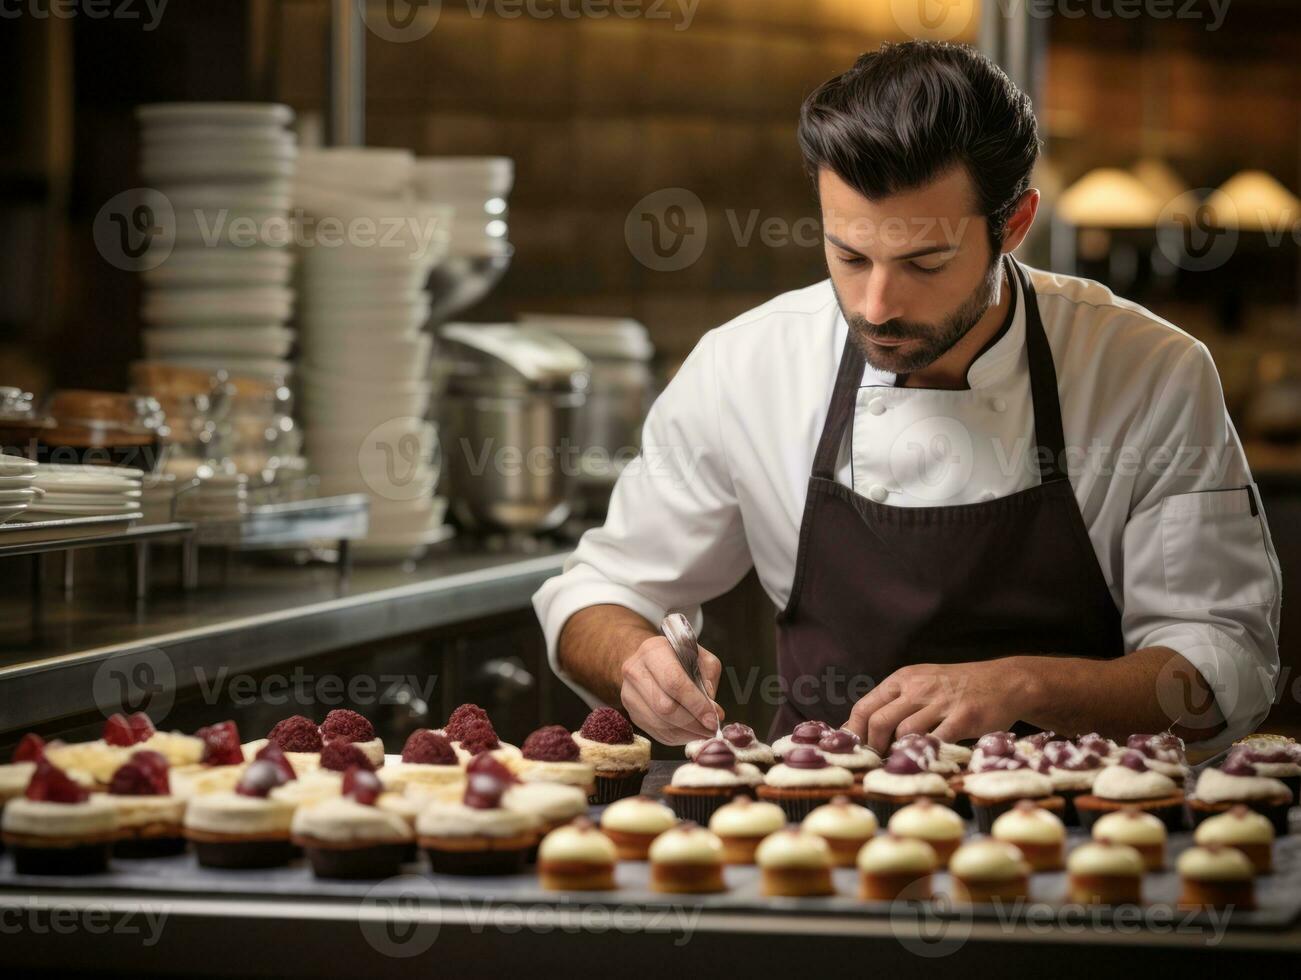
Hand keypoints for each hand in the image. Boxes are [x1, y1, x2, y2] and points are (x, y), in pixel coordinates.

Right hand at [619, 635, 724, 744]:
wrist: (650, 661)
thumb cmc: (679, 658)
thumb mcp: (700, 657)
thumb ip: (709, 679)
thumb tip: (713, 711)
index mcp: (654, 651)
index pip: (674, 682)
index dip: (696, 704)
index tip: (713, 718)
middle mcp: (635, 671)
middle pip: (665, 707)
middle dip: (692, 722)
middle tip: (711, 729)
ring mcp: (629, 693)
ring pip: (660, 723)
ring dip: (686, 733)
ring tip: (703, 732)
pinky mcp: (631, 712)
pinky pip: (655, 732)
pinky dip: (676, 737)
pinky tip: (689, 732)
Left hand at [844, 659, 1034, 754]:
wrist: (1006, 681)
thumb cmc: (958, 688)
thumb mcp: (923, 684)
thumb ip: (896, 703)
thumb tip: (863, 732)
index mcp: (903, 679)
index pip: (865, 707)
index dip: (854, 733)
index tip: (852, 753)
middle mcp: (918, 687)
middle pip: (879, 721)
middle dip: (873, 748)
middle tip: (877, 765)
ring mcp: (942, 702)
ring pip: (905, 733)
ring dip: (898, 754)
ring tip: (900, 766)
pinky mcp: (965, 717)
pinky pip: (938, 741)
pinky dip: (928, 756)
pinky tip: (926, 764)